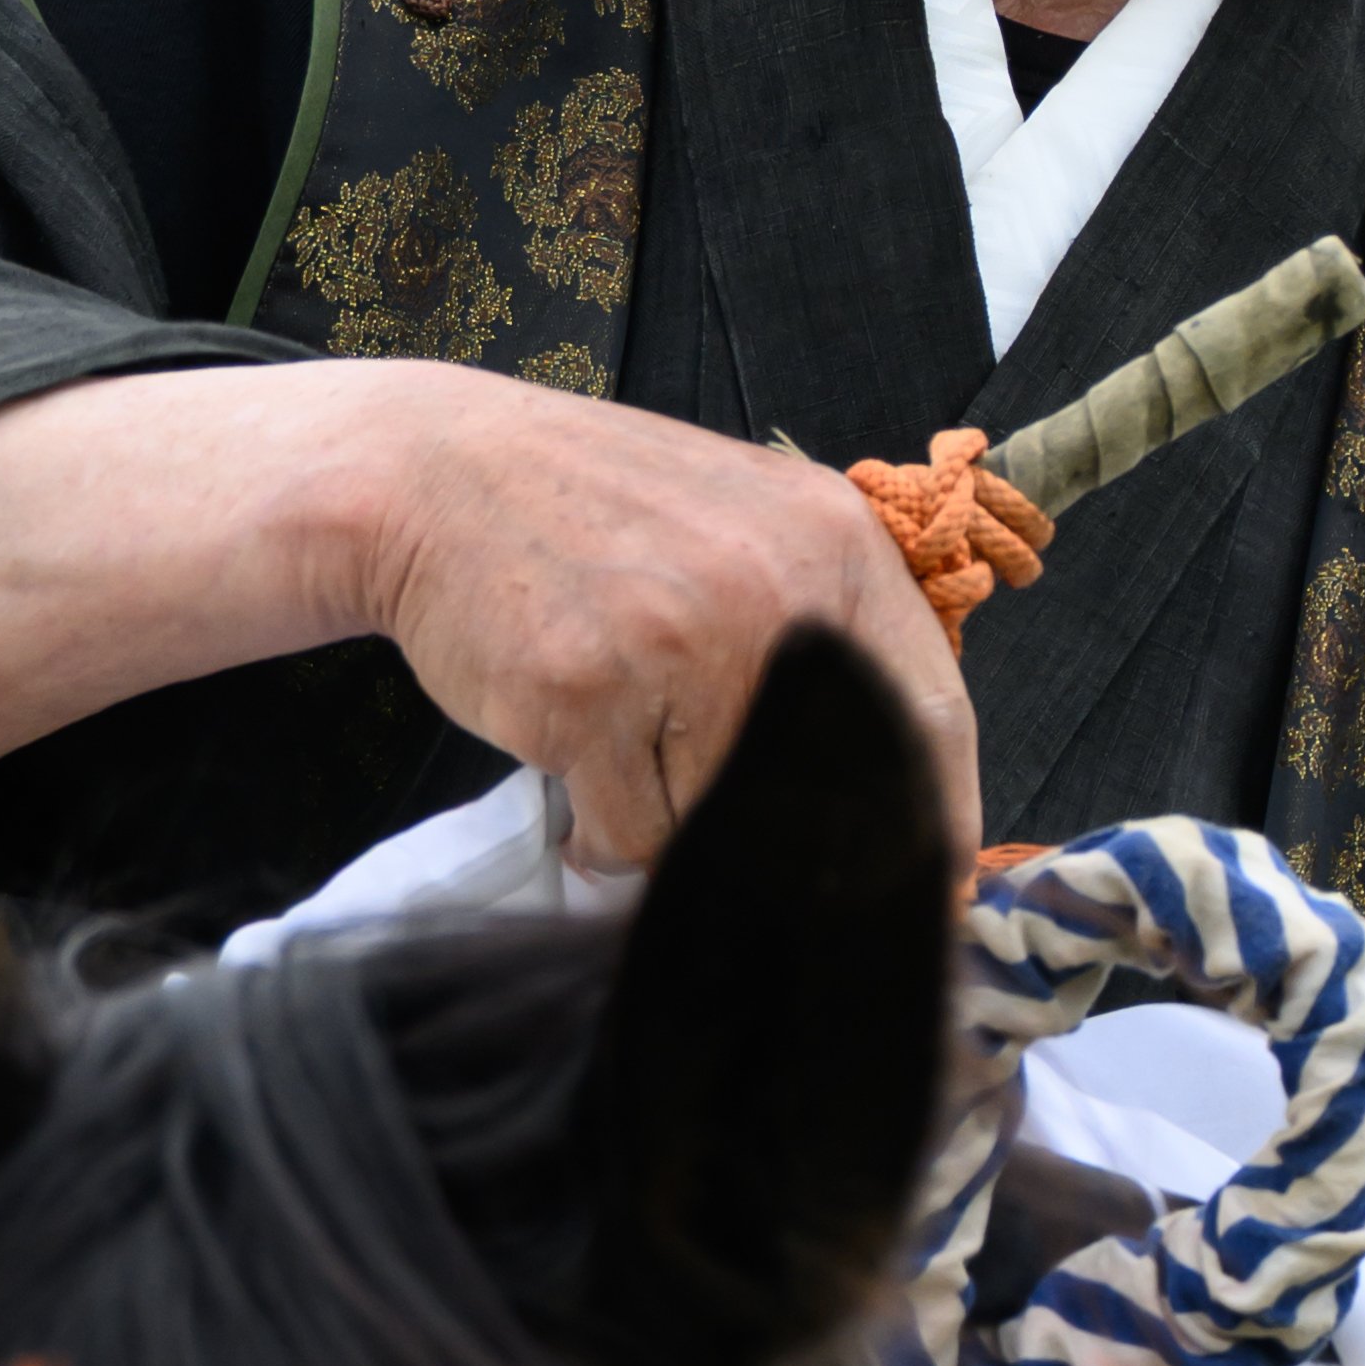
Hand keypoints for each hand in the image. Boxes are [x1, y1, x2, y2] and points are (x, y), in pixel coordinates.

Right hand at [342, 375, 976, 867]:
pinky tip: (575, 763)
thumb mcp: (744, 527)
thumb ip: (824, 636)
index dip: (935, 828)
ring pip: (725, 828)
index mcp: (832, 544)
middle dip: (784, 849)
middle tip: (734, 841)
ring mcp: (679, 646)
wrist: (430, 474)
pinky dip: (604, 835)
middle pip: (830, 800)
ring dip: (676, 828)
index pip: (932, 720)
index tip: (928, 892)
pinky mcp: (585, 700)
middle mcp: (772, 594)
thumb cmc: (592, 513)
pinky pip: (631, 839)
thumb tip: (888, 802)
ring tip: (626, 752)